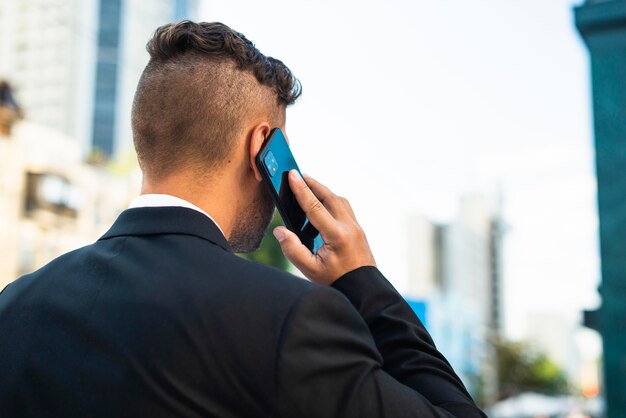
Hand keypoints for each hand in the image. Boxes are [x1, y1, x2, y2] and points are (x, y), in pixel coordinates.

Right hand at [272, 170, 375, 285]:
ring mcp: (356, 227)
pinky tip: (321, 205)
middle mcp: (349, 227)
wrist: (363, 289)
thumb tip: (280, 231)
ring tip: (308, 188)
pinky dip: (331, 201)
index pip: (315, 206)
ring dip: (323, 192)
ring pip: (339, 200)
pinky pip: (344, 208)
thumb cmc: (336, 281)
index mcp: (336, 235)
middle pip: (329, 197)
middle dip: (313, 184)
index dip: (301, 189)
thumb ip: (293, 249)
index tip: (292, 175)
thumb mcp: (310, 270)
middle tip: (298, 175)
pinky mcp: (358, 229)